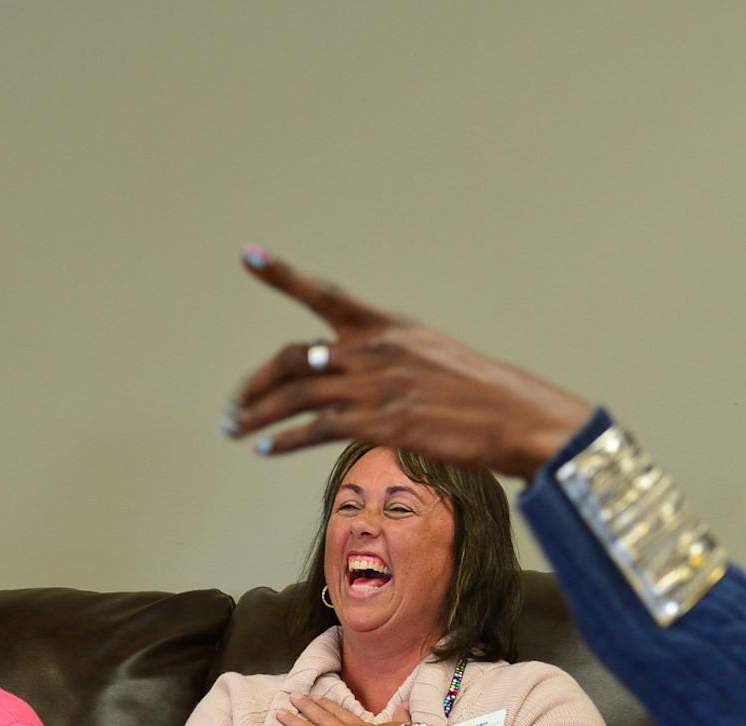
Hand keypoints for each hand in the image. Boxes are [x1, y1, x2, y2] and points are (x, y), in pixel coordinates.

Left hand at [225, 250, 597, 476]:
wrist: (513, 416)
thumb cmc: (478, 392)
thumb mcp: (431, 356)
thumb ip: (385, 360)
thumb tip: (350, 375)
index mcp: (385, 326)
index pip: (323, 294)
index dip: (281, 275)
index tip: (247, 255)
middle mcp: (372, 350)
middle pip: (293, 358)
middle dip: (255, 382)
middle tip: (233, 405)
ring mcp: (373, 386)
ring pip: (296, 396)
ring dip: (257, 415)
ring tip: (232, 429)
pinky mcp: (378, 422)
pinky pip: (315, 428)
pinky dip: (284, 440)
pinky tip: (266, 449)